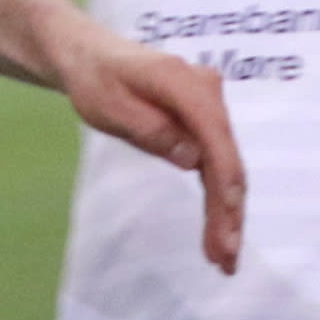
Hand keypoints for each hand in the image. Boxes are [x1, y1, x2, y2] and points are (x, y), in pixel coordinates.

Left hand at [48, 28, 245, 272]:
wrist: (91, 58)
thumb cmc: (95, 81)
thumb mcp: (109, 107)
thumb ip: (151, 130)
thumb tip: (194, 159)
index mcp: (185, 85)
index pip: (216, 141)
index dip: (223, 189)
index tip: (226, 229)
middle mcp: (207, 92)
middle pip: (227, 159)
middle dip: (228, 213)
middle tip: (226, 260)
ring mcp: (209, 106)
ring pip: (225, 165)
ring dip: (226, 212)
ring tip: (224, 258)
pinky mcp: (203, 122)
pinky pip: (215, 162)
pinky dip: (217, 197)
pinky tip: (219, 228)